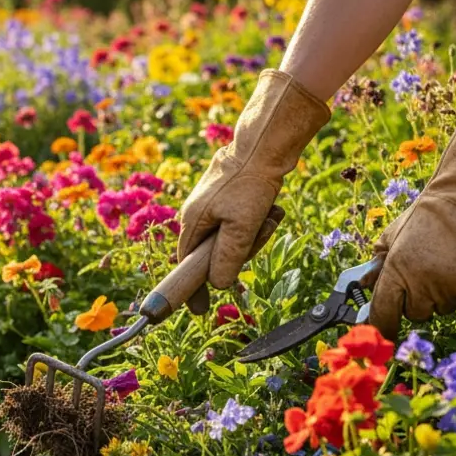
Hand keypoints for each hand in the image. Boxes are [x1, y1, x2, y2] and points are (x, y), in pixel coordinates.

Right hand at [176, 70, 329, 312]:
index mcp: (192, 222)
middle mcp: (198, 215)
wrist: (264, 144)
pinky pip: (243, 223)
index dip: (191, 289)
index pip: (185, 266)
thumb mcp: (240, 228)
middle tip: (260, 235)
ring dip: (255, 234)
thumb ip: (227, 259)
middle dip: (241, 251)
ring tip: (268, 216)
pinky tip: (270, 209)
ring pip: (233, 239)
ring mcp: (214, 206)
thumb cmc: (250, 184)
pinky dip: (258, 222)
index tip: (197, 311)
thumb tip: (217, 284)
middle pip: (214, 254)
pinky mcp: (230, 198)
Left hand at [366, 92, 455, 338]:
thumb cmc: (426, 217)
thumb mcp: (392, 236)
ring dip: (441, 293)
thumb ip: (376, 265)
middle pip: (415, 313)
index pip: (383, 313)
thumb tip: (364, 288)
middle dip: (415, 298)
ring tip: (446, 261)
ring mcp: (454, 290)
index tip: (381, 333)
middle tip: (423, 271)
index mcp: (398, 271)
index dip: (381, 325)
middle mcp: (425, 286)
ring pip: (442, 308)